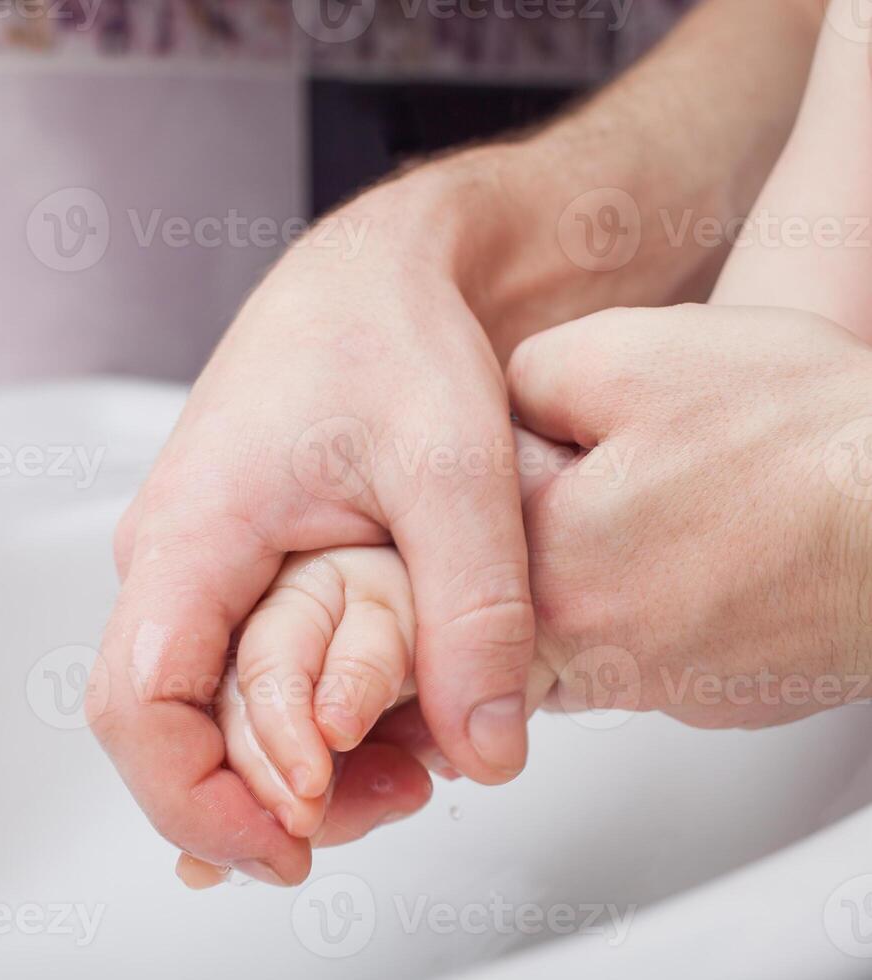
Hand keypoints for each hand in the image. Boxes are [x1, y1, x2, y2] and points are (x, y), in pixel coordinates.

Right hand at [87, 160, 537, 885]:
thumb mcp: (455, 471)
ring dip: (290, 766)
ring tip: (407, 771)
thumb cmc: (387, 335)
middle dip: (261, 798)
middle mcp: (173, 560)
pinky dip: (301, 726)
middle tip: (387, 807)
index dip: (196, 800)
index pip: (137, 706)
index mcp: (193, 531)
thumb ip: (472, 615)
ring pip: (207, 710)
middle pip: (167, 729)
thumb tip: (486, 747)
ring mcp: (199, 570)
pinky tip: (378, 737)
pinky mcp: (238, 574)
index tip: (290, 845)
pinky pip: (239, 675)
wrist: (380, 276)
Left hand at [507, 304, 871, 726]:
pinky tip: (706, 551)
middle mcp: (589, 653)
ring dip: (591, 574)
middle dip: (528, 535)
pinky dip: (657, 605)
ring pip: (572, 630)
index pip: (452, 536)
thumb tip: (492, 415)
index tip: (516, 453)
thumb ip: (522, 384)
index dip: (486, 472)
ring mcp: (658, 688)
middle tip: (599, 478)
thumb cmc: (804, 437)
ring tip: (664, 507)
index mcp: (545, 569)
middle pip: (504, 596)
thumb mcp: (625, 356)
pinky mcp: (715, 700)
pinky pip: (646, 651)